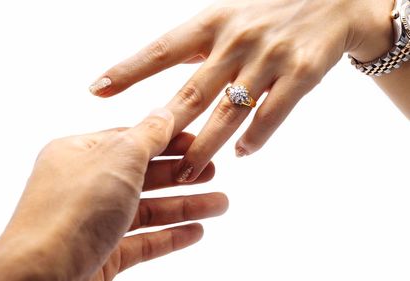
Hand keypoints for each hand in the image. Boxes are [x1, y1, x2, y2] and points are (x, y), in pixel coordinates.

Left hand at [0, 108, 227, 280]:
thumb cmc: (72, 211)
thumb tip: (166, 112)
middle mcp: (84, 185)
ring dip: (184, 206)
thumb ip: (148, 136)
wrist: (40, 278)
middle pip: (142, 175)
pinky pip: (141, 241)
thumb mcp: (118, 160)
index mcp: (79, 153)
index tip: (200, 139)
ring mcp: (92, 222)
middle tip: (214, 171)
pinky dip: (169, 235)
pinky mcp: (101, 254)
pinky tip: (196, 231)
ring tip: (221, 204)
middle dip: (181, 173)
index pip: (131, 139)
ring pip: (146, 209)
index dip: (167, 139)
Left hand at [90, 0, 393, 181]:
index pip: (161, 50)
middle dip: (166, 128)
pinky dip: (255, 138)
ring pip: (229, 112)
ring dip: (206, 145)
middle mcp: (236, 40)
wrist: (333, 0)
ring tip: (187, 171)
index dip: (129, 70)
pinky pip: (271, 115)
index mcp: (211, 22)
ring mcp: (269, 58)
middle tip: (143, 160)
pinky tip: (242, 152)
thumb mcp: (226, 14)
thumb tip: (153, 64)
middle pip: (193, 92)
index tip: (97, 89)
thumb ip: (195, 44)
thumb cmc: (267, 10)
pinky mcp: (301, 74)